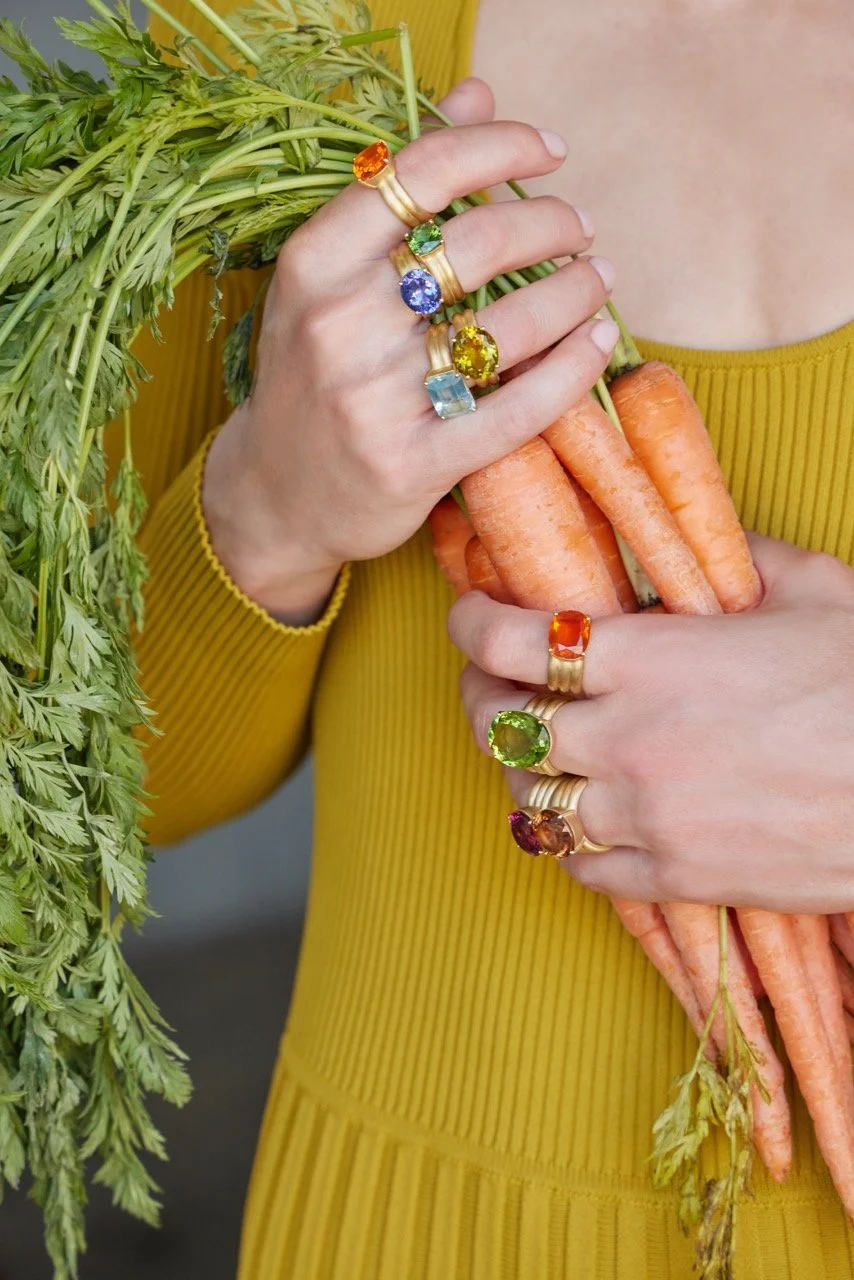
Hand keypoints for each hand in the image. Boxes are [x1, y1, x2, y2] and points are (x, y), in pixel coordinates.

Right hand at [202, 78, 617, 620]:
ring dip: (577, 291)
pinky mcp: (415, 463)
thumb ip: (401, 185)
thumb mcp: (329, 276)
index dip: (502, 145)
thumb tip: (477, 92)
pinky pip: (519, 407)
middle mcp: (340, 326)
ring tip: (596, 278)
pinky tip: (598, 340)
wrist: (274, 493)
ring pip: (511, 326)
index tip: (551, 149)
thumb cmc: (309, 372)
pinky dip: (573, 368)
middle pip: (481, 243)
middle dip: (555, 223)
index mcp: (313, 264)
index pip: (422, 173)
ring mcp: (376, 400)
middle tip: (581, 226)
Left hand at [448, 534, 853, 912]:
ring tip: (541, 751)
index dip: (471, 622)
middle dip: (480, 694)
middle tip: (491, 682)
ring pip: (529, 798)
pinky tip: (590, 820)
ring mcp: (646, 814)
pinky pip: (581, 868)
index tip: (468, 615)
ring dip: (524, 769)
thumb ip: (740, 558)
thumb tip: (703, 544)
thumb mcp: (814, 591)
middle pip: (498, 721)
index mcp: (651, 658)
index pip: (511, 640)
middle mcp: (628, 737)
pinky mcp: (675, 876)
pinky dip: (572, 842)